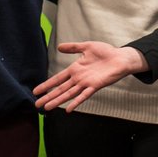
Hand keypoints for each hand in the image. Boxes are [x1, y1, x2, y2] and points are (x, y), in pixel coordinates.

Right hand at [32, 41, 147, 112]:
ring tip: (47, 108)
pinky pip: (84, 95)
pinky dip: (76, 102)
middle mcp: (78, 78)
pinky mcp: (95, 86)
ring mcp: (86, 83)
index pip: (57, 79)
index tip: (36, 91)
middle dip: (48, 97)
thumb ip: (73, 47)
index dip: (47, 85)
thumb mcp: (86, 47)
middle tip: (37, 105)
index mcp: (75, 69)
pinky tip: (68, 109)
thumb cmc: (106, 52)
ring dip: (57, 101)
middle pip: (60, 89)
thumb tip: (59, 47)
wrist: (121, 57)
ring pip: (68, 94)